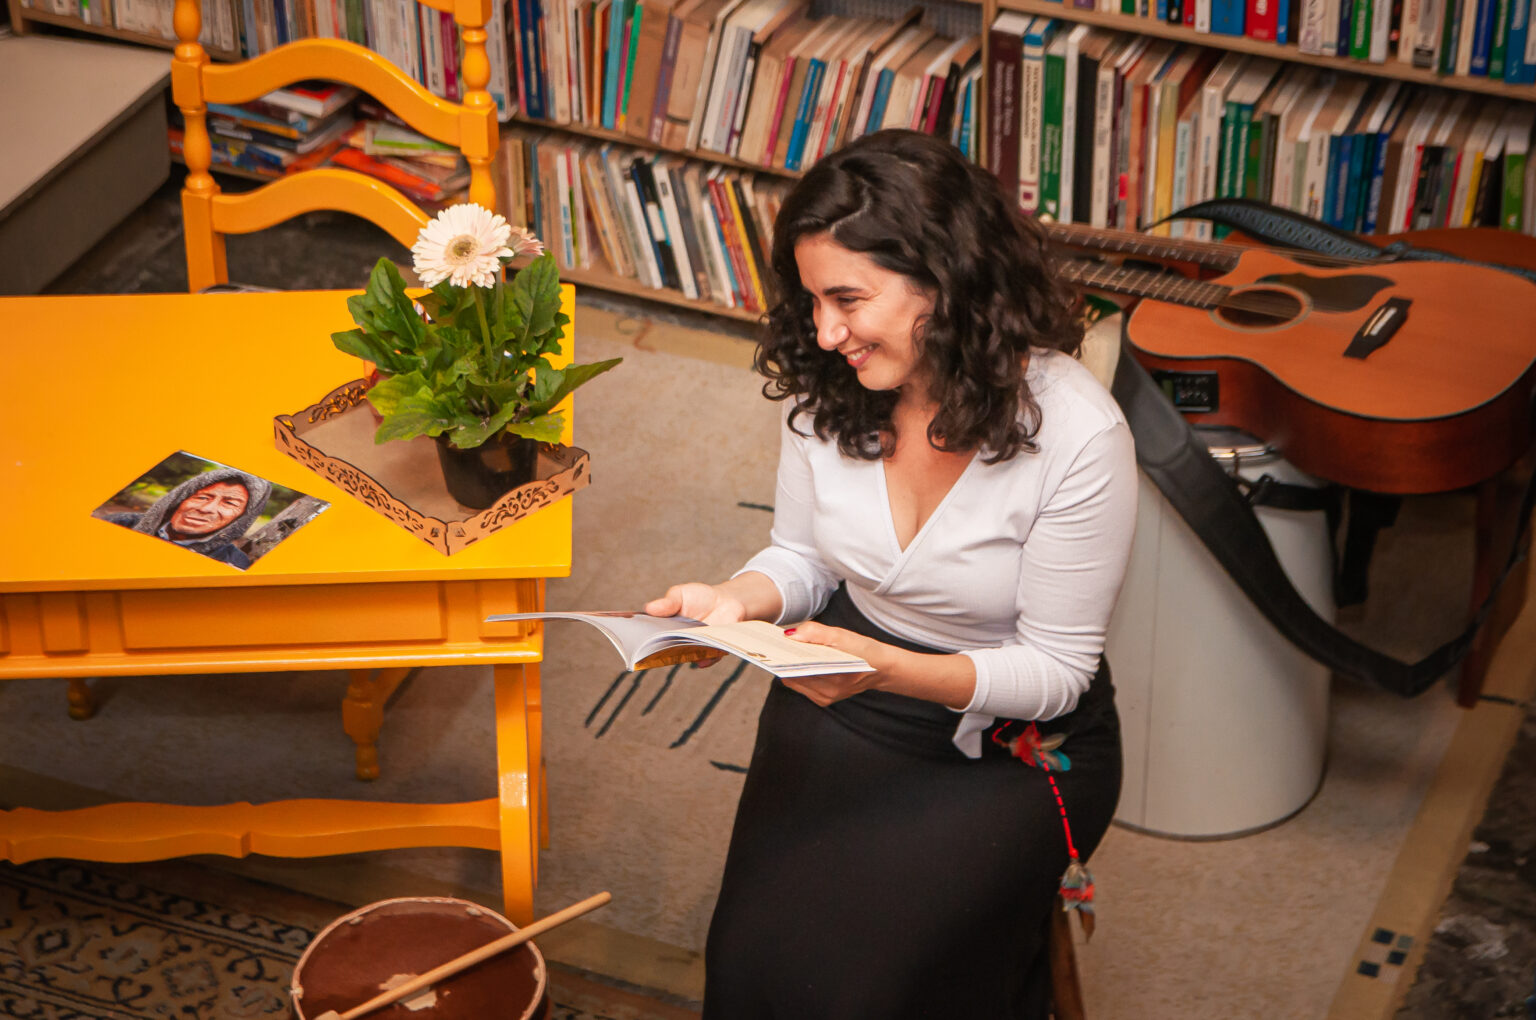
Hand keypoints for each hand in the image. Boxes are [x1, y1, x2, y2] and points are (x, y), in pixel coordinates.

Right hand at [645, 583, 747, 667]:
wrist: (727, 600)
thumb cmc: (699, 597)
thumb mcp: (680, 594)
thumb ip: (668, 602)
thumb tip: (649, 608)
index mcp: (665, 627)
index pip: (650, 636)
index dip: (642, 639)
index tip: (635, 639)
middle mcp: (678, 641)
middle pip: (666, 649)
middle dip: (661, 649)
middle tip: (657, 646)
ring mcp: (694, 647)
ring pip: (686, 656)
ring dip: (683, 654)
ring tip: (681, 650)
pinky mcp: (712, 651)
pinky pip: (707, 659)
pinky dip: (705, 660)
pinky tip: (701, 660)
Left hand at [779, 621, 900, 706]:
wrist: (881, 668)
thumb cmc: (863, 650)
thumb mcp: (842, 636)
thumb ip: (815, 632)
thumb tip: (790, 635)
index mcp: (834, 678)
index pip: (797, 668)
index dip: (783, 656)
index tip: (773, 644)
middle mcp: (827, 693)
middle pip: (793, 675)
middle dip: (785, 660)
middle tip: (776, 645)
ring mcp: (824, 698)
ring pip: (795, 681)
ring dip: (790, 667)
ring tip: (785, 651)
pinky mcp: (823, 699)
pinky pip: (802, 685)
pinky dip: (798, 672)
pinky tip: (797, 660)